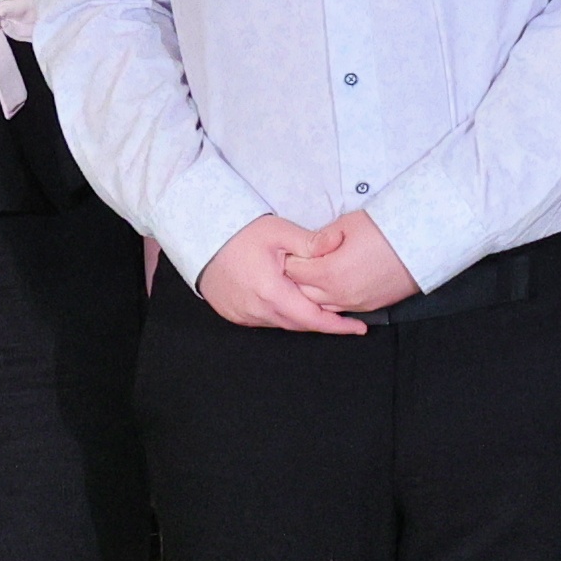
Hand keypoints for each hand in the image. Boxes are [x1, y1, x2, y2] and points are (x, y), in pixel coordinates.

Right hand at [202, 214, 369, 333]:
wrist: (201, 239)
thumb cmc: (239, 234)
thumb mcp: (279, 231)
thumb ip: (311, 242)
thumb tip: (338, 242)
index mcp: (271, 292)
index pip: (312, 318)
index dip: (338, 326)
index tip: (358, 328)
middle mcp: (257, 310)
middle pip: (299, 324)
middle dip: (323, 322)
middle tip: (345, 317)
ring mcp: (244, 315)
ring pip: (283, 324)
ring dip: (301, 318)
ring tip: (319, 305)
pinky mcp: (235, 315)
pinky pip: (266, 321)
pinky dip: (282, 315)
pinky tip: (290, 301)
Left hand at [277, 210, 420, 316]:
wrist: (423, 242)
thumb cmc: (385, 229)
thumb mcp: (345, 226)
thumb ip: (319, 241)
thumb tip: (307, 248)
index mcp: (329, 272)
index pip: (294, 271)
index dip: (289, 258)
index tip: (289, 249)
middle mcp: (339, 294)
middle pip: (302, 292)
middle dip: (297, 278)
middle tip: (298, 262)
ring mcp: (355, 303)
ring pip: (320, 305)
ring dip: (313, 292)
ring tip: (314, 274)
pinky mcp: (370, 306)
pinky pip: (340, 308)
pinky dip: (331, 299)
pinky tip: (333, 284)